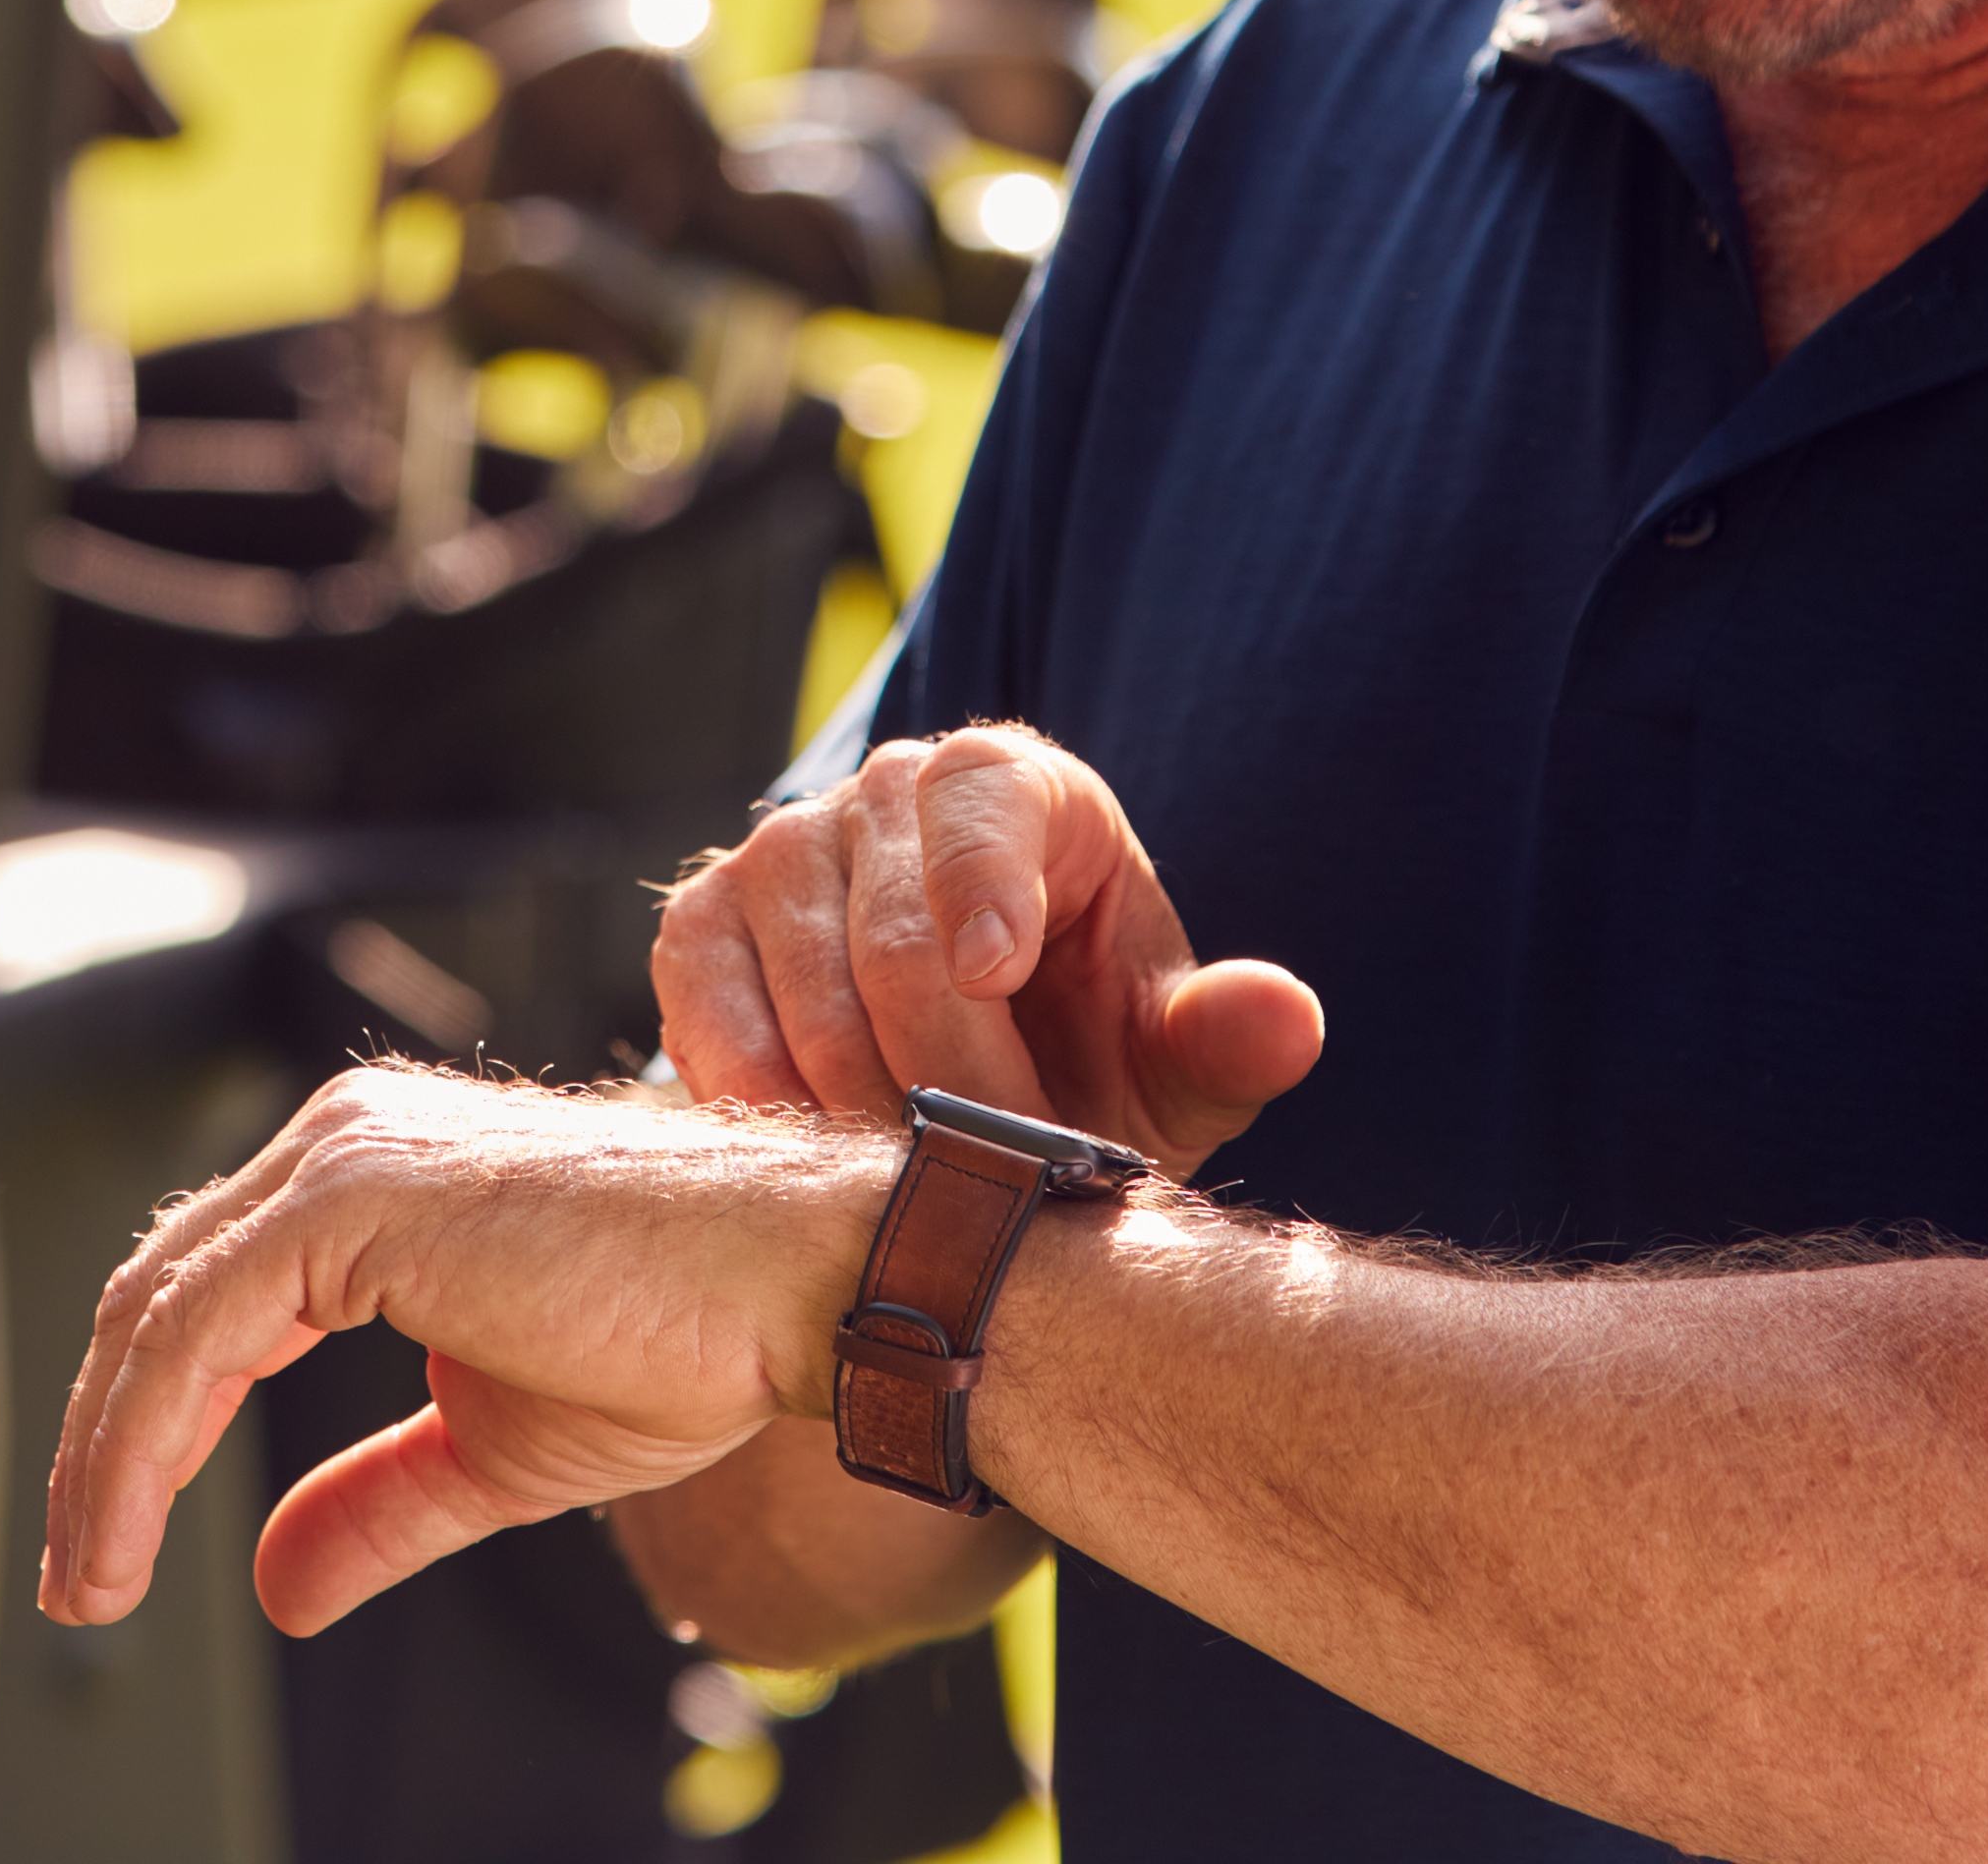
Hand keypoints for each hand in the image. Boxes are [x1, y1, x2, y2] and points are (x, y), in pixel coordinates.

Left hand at [41, 1069, 881, 1641]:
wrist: (791, 1285)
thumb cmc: (686, 1337)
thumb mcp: (490, 1450)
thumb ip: (376, 1501)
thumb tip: (278, 1581)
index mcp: (371, 1178)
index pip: (203, 1298)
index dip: (141, 1428)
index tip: (113, 1545)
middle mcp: (341, 1143)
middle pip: (157, 1297)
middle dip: (100, 1449)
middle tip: (80, 1579)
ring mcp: (343, 1157)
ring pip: (156, 1314)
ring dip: (103, 1462)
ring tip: (92, 1582)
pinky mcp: (353, 1197)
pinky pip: (194, 1330)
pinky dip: (140, 1443)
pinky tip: (131, 1532)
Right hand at [655, 724, 1324, 1178]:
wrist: (965, 1085)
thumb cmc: (1085, 1053)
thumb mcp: (1169, 1058)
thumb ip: (1223, 1037)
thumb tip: (1287, 1020)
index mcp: (1012, 782)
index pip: (983, 814)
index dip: (986, 895)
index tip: (997, 979)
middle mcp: (885, 789)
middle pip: (894, 943)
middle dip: (950, 1085)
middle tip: (995, 1191)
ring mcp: (780, 851)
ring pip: (803, 997)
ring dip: (866, 1120)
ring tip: (929, 1205)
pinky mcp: (700, 926)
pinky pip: (711, 1019)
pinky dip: (764, 1108)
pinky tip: (826, 1169)